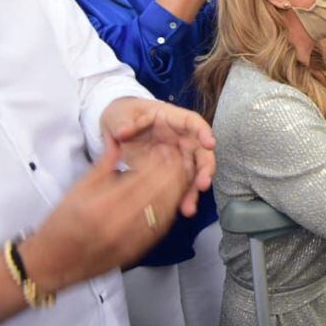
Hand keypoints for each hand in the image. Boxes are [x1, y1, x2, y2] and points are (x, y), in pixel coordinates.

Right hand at [20, 139, 193, 293]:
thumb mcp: (77, 189)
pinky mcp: (137, 251)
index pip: (140, 178)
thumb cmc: (61, 224)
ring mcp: (130, 240)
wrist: (53, 263)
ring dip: (178, 188)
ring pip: (165, 209)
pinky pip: (162, 227)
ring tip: (183, 173)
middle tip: (180, 157)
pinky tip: (175, 196)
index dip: (158, 162)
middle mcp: (118, 223)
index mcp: (101, 205)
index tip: (165, 149)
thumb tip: (120, 141)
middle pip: (158, 192)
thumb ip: (103, 165)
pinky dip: (171, 208)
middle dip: (173, 172)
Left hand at [99, 97, 214, 217]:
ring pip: (193, 173)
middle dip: (205, 169)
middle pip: (201, 152)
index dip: (204, 132)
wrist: (116, 131)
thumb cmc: (123, 116)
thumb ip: (123, 122)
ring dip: (193, 191)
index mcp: (173, 119)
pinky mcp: (171, 172)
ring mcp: (179, 156)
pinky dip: (182, 198)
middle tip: (203, 184)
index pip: (194, 123)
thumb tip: (123, 132)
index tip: (210, 143)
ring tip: (189, 208)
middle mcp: (182, 139)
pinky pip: (180, 185)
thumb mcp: (119, 115)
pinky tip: (181, 210)